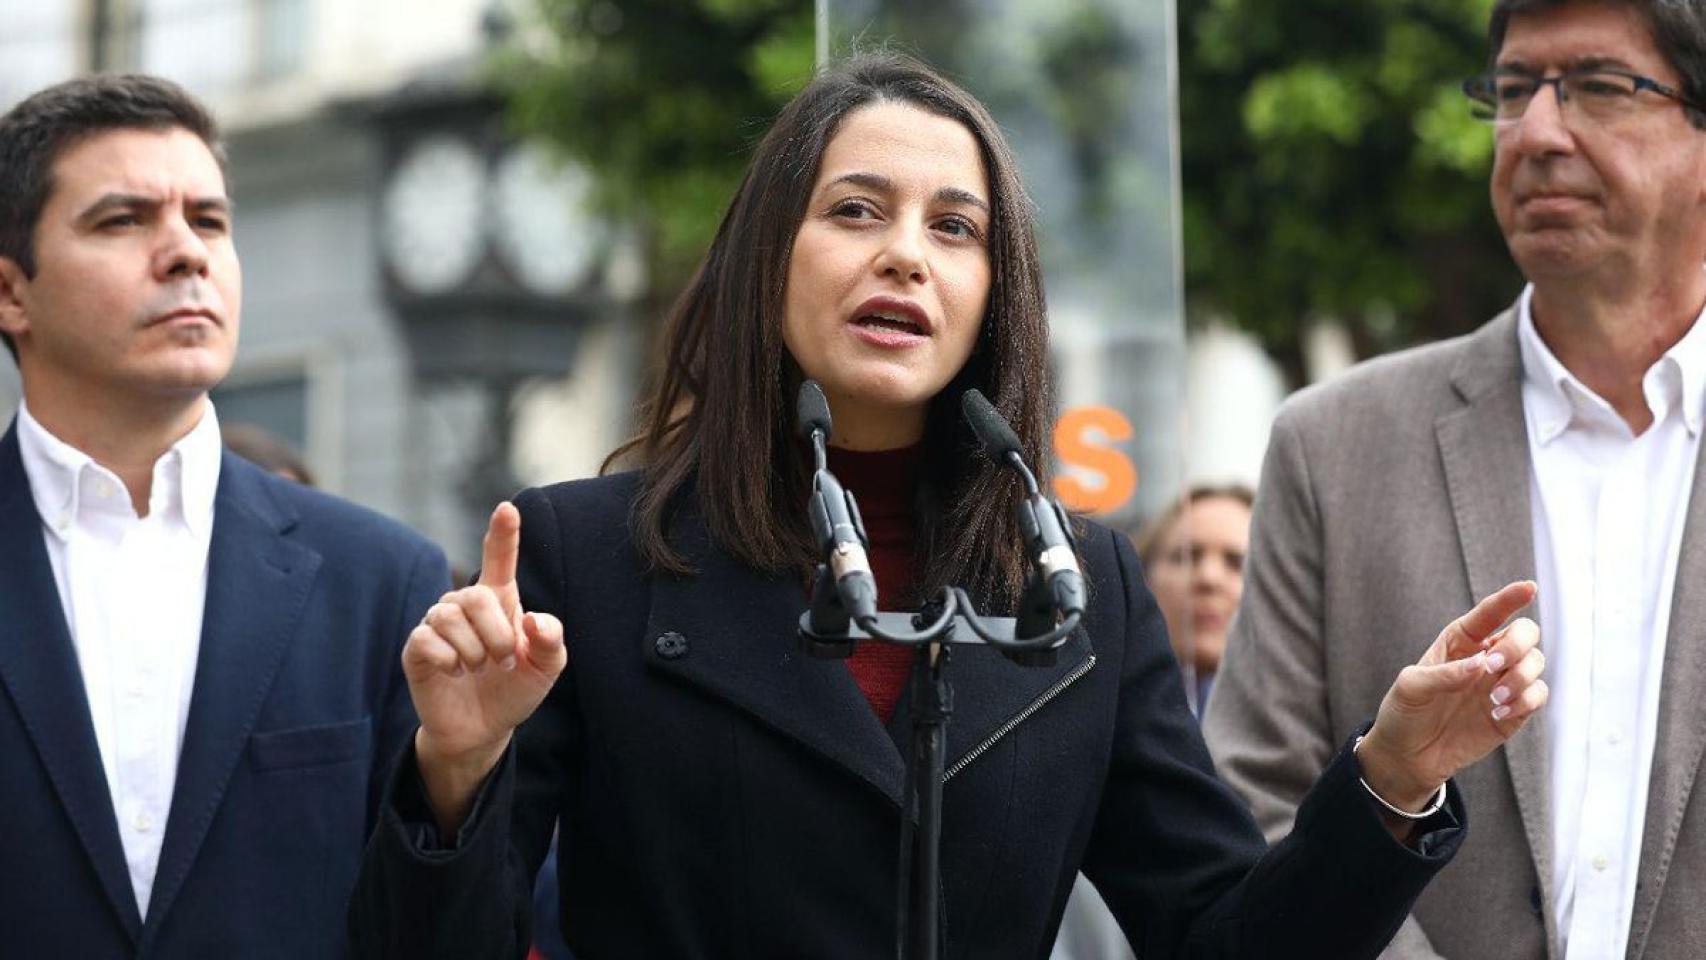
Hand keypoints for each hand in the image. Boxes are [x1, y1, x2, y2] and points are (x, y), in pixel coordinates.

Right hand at [401, 502, 565, 832]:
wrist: (483, 728)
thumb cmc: (515, 689)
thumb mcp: (547, 667)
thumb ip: (552, 639)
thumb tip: (533, 619)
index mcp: (500, 600)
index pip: (500, 558)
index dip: (503, 533)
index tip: (507, 509)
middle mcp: (465, 604)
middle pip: (476, 596)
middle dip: (496, 634)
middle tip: (505, 661)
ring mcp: (437, 624)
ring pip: (450, 617)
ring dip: (474, 651)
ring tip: (479, 669)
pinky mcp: (416, 647)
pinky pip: (428, 641)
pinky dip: (449, 661)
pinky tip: (455, 673)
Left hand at [1357, 580, 1546, 816]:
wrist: (1409, 756)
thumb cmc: (1405, 713)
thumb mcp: (1411, 688)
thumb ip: (1444, 674)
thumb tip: (1482, 665)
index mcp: (1460, 641)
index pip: (1489, 613)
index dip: (1510, 598)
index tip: (1529, 588)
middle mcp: (1487, 657)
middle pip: (1525, 633)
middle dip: (1516, 645)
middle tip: (1492, 667)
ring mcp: (1503, 683)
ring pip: (1536, 663)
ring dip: (1521, 677)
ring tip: (1494, 699)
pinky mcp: (1514, 711)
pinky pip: (1538, 696)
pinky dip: (1526, 700)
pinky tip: (1499, 712)